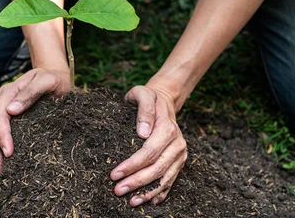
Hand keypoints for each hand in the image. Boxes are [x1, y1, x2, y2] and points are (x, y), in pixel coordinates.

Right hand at [0, 67, 69, 177]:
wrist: (53, 75)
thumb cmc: (52, 79)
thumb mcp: (46, 81)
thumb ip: (30, 93)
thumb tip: (12, 110)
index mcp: (8, 92)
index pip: (0, 117)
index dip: (3, 136)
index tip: (9, 153)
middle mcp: (1, 103)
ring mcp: (1, 111)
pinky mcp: (5, 120)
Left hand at [110, 85, 187, 205]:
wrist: (164, 101)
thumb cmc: (148, 98)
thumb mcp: (142, 93)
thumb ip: (143, 108)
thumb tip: (142, 132)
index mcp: (168, 128)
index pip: (149, 152)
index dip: (132, 165)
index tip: (114, 174)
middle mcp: (177, 144)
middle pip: (157, 168)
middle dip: (137, 182)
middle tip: (118, 191)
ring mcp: (180, 154)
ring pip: (165, 178)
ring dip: (148, 192)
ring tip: (131, 202)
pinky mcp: (179, 161)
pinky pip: (171, 180)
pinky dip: (160, 193)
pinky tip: (148, 202)